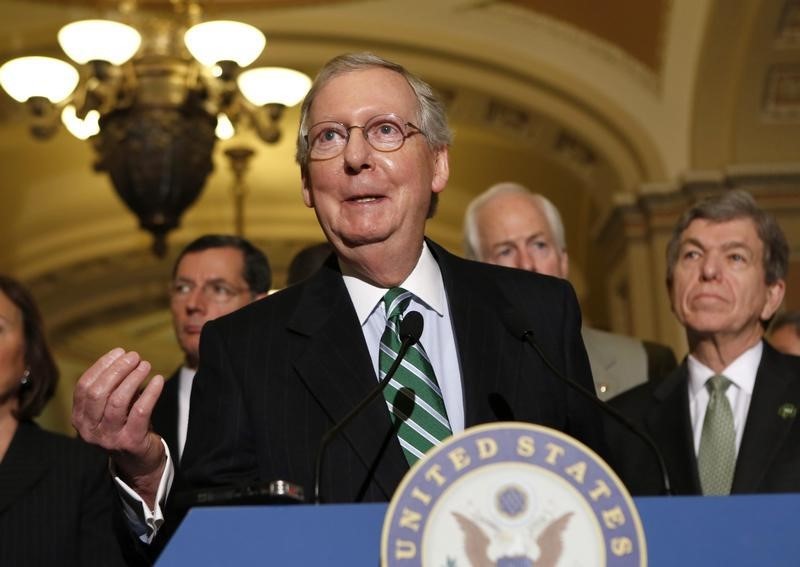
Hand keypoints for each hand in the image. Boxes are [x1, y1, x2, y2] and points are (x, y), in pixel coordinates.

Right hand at [72, 348, 165, 506]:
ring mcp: (109, 438)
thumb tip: (124, 358)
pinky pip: (140, 411)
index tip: (119, 352)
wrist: (139, 462)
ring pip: (118, 401)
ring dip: (133, 378)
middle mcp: (89, 430)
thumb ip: (112, 387)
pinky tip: (158, 380)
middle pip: (98, 392)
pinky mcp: (130, 442)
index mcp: (80, 419)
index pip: (84, 387)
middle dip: (117, 369)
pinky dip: (150, 392)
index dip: (101, 366)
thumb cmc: (126, 427)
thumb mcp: (112, 408)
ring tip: (145, 365)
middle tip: (135, 357)